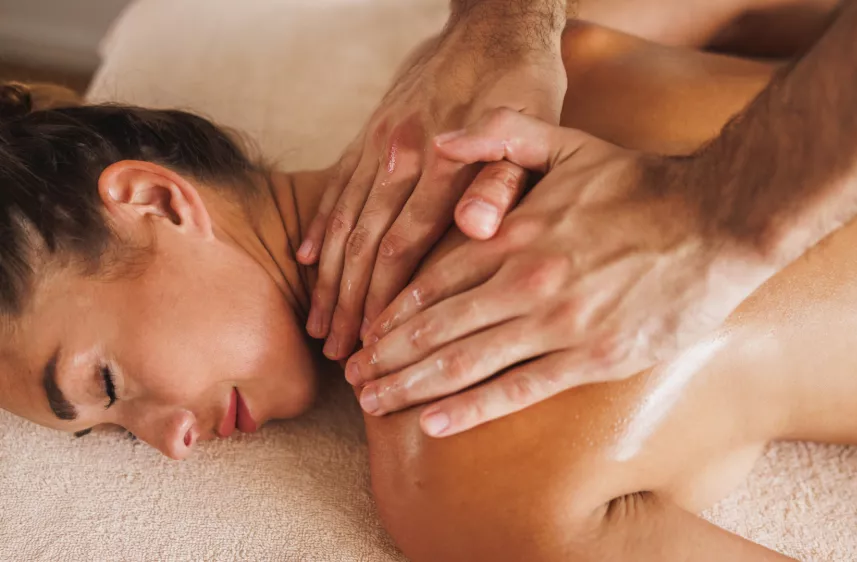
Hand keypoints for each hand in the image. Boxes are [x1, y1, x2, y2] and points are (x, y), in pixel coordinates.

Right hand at [297, 13, 566, 359]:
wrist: (494, 22)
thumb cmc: (523, 83)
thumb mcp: (536, 129)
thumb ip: (504, 180)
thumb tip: (477, 228)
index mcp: (444, 162)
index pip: (406, 246)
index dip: (386, 299)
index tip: (374, 343)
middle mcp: (402, 155)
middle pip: (367, 243)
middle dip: (349, 304)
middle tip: (338, 353)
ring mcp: (380, 142)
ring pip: (345, 220)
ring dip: (329, 277)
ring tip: (318, 324)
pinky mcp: (371, 130)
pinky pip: (337, 183)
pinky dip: (321, 223)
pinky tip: (307, 258)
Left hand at [344, 109, 777, 435]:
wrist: (719, 221)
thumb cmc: (642, 184)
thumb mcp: (568, 141)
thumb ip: (501, 136)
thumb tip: (438, 140)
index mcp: (515, 232)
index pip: (433, 277)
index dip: (393, 308)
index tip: (366, 330)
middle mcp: (525, 280)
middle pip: (436, 325)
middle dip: (386, 354)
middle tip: (352, 377)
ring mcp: (557, 322)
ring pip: (465, 361)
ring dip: (411, 384)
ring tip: (372, 402)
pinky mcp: (591, 356)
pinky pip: (518, 389)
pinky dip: (470, 408)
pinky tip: (432, 423)